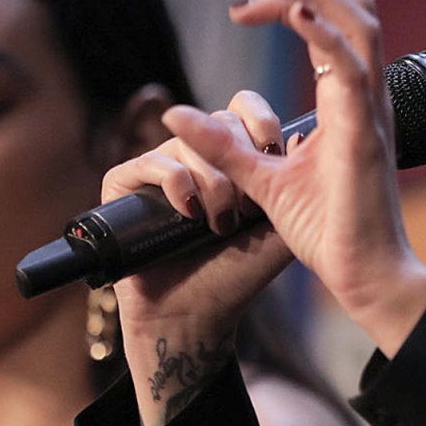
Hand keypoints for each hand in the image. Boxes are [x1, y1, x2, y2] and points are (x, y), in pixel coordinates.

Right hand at [101, 93, 294, 425]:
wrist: (197, 316)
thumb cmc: (239, 274)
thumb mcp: (282, 229)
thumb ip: (298, 189)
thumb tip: (303, 137)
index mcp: (230, 158)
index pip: (242, 109)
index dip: (259, 120)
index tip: (274, 150)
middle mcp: (192, 157)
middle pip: (216, 121)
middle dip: (239, 161)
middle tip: (248, 205)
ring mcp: (157, 169)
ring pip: (186, 143)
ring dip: (212, 184)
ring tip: (221, 224)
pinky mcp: (123, 186)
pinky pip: (149, 161)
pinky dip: (175, 182)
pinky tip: (189, 212)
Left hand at [158, 0, 425, 354]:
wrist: (363, 275)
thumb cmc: (329, 230)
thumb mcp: (261, 180)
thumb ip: (225, 145)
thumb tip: (177, 115)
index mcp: (349, 103)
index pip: (336, 25)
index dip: (297, 0)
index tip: (248, 3)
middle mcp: (367, 98)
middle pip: (356, 8)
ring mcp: (371, 112)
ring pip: (361, 23)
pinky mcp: (365, 135)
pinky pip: (352, 70)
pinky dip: (326, 33)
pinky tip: (294, 15)